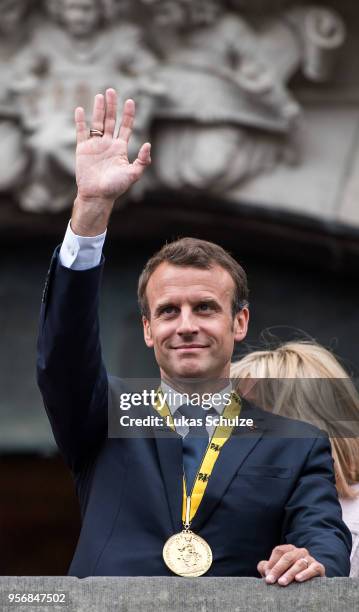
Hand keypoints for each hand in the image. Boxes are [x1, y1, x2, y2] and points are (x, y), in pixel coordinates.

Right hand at [72, 88, 150, 235]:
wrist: (97, 196)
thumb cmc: (115, 187)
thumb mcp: (133, 175)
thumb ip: (142, 161)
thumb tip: (148, 144)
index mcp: (120, 148)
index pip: (126, 127)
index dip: (128, 114)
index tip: (130, 101)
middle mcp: (108, 144)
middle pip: (111, 120)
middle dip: (112, 106)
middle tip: (112, 90)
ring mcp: (95, 146)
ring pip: (97, 123)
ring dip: (98, 109)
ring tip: (100, 95)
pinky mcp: (83, 149)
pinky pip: (81, 132)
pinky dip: (80, 121)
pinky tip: (80, 109)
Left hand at [257, 544, 324, 586]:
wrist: (309, 588)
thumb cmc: (288, 577)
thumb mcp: (276, 572)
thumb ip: (266, 568)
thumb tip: (264, 569)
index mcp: (289, 549)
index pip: (279, 551)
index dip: (272, 562)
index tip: (266, 575)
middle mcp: (300, 551)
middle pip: (287, 557)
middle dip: (278, 569)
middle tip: (270, 581)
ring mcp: (310, 558)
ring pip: (299, 563)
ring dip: (289, 573)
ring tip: (281, 582)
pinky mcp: (319, 567)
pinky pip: (313, 568)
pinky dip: (305, 574)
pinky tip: (298, 579)